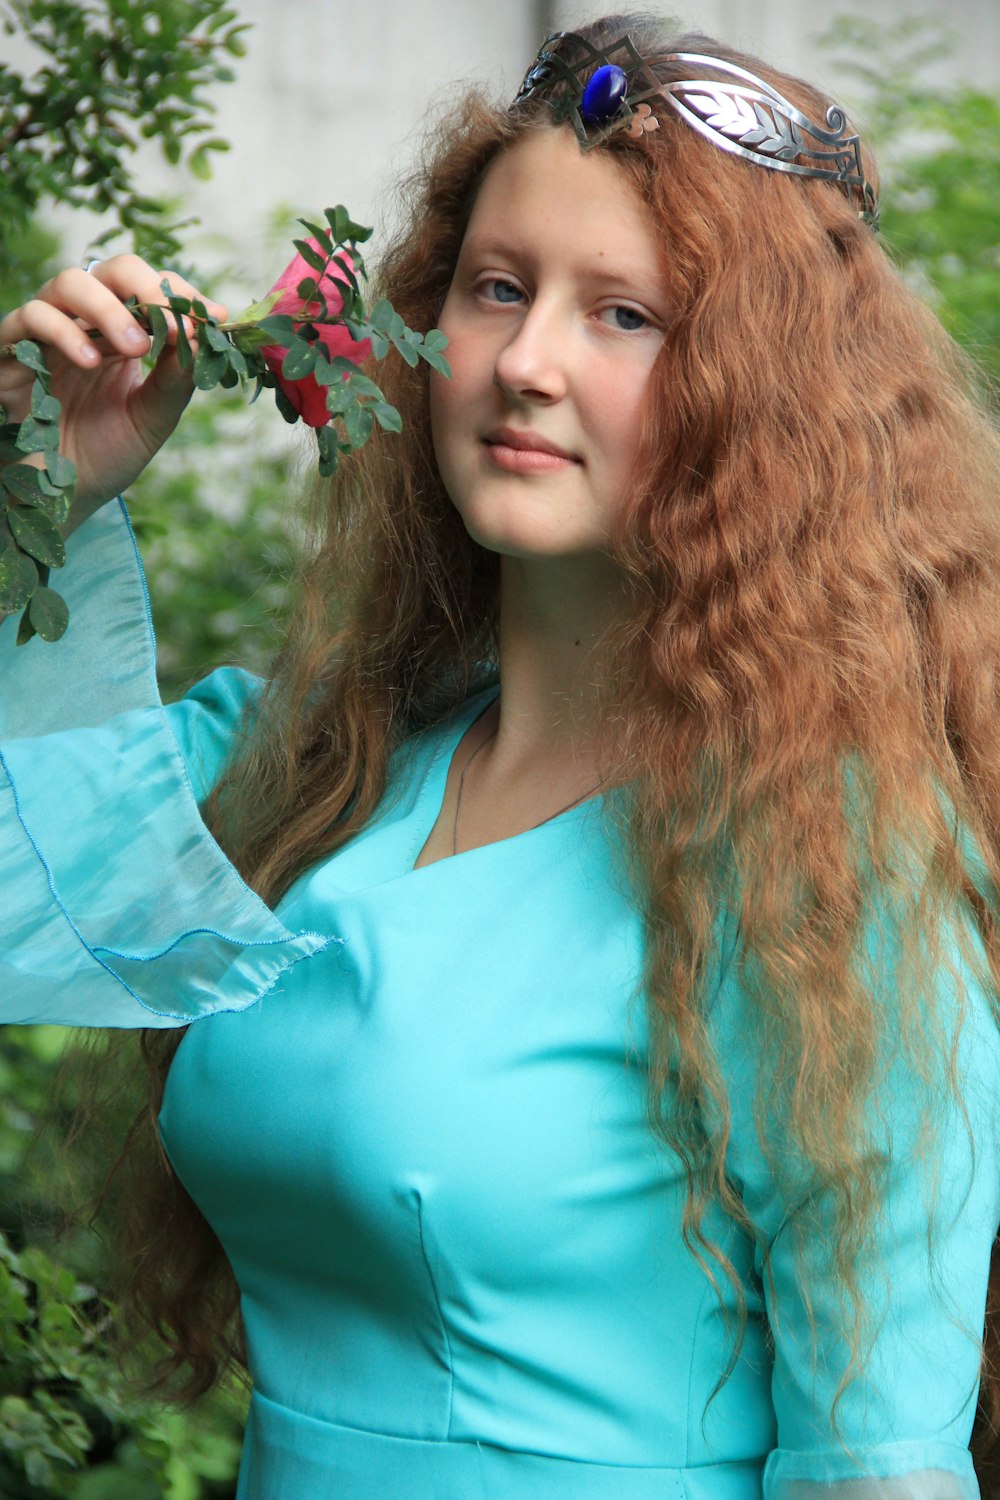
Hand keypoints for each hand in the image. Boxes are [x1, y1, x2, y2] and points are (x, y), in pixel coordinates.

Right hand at [0, 256, 227, 520]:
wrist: (60, 497)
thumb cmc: (105, 456)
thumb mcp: (152, 418)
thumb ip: (176, 377)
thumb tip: (204, 334)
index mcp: (122, 334)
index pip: (151, 289)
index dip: (182, 295)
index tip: (216, 318)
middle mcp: (85, 324)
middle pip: (112, 270)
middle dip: (148, 287)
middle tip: (176, 321)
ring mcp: (46, 333)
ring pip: (69, 282)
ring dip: (108, 307)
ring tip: (136, 348)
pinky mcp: (10, 351)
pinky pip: (30, 317)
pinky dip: (63, 332)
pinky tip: (91, 362)